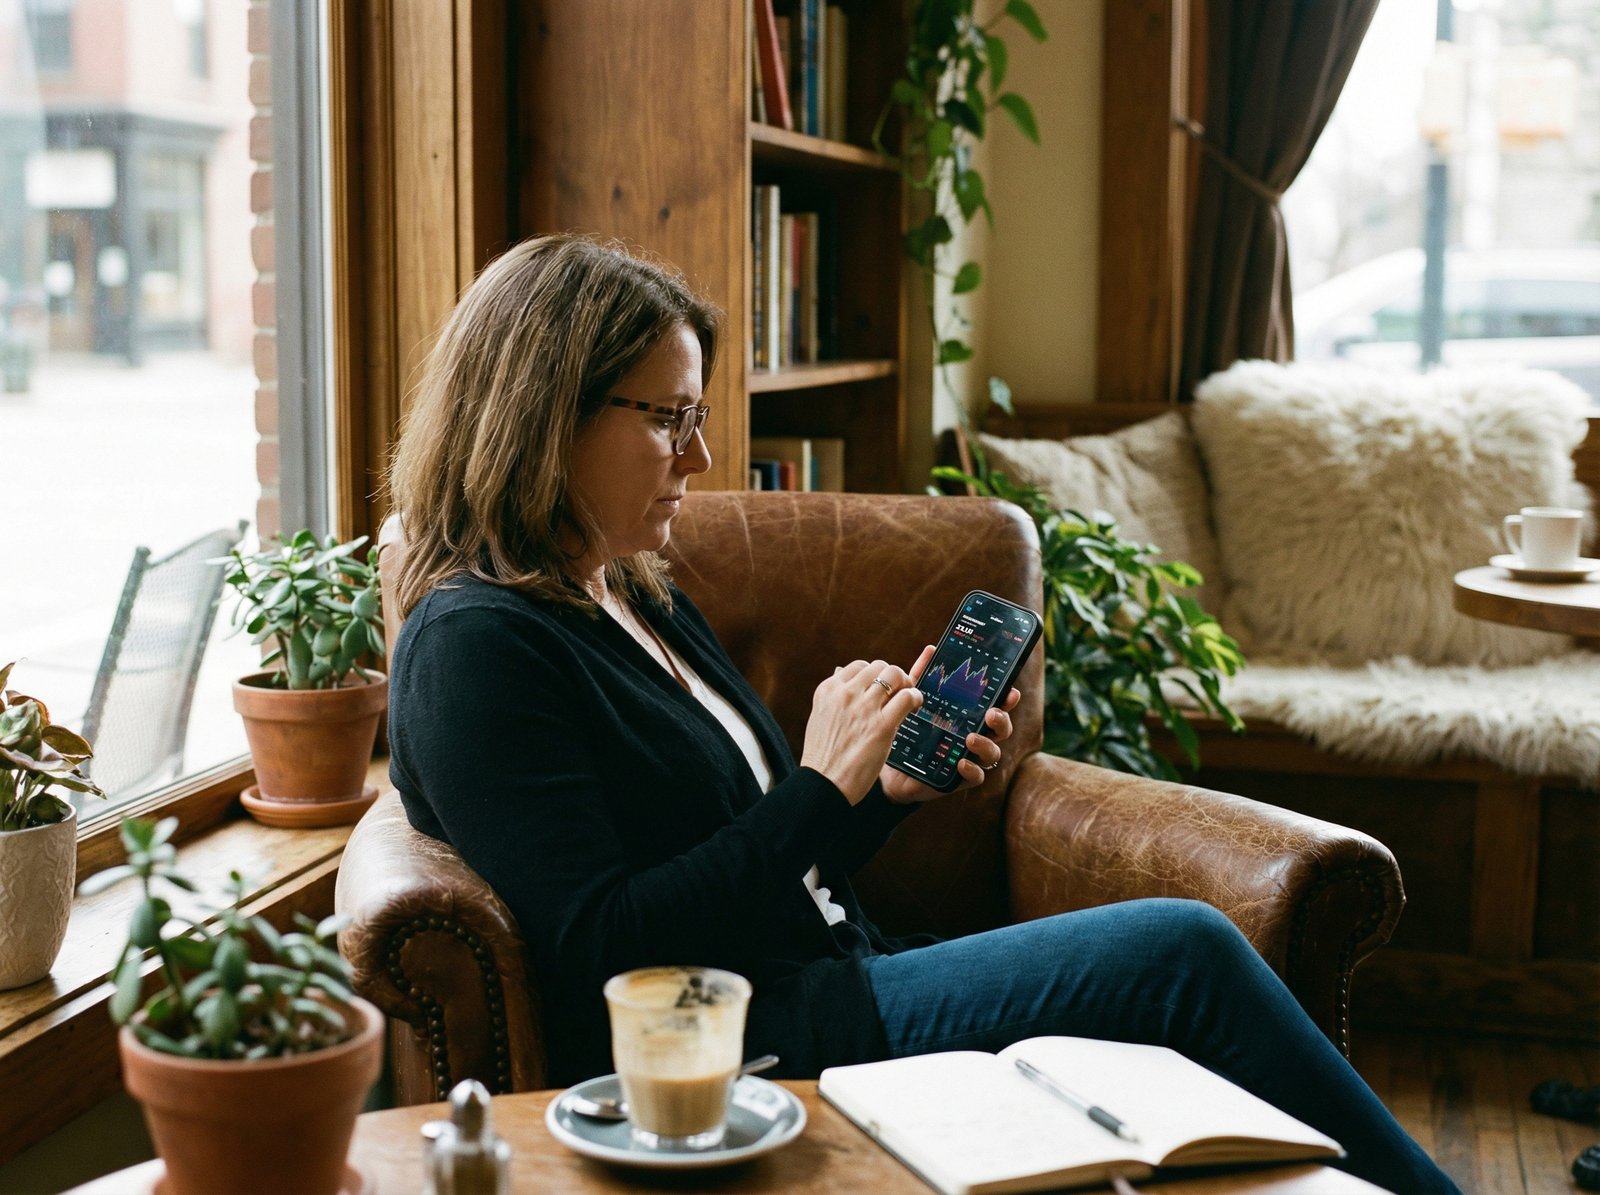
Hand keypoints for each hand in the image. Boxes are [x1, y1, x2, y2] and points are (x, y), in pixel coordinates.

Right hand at [800, 658, 923, 804]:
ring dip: (906, 684)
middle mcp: (845, 693)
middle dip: (892, 677)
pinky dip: (915, 698)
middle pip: (879, 666)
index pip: (859, 666)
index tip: (881, 689)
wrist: (823, 783)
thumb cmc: (824, 756)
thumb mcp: (821, 717)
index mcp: (828, 690)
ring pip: (895, 675)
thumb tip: (845, 676)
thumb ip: (835, 698)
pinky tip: (915, 707)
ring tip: (908, 698)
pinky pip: (907, 697)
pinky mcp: (882, 725)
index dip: (875, 676)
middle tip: (898, 692)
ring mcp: (864, 708)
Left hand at [880, 645, 1021, 804]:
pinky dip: (972, 770)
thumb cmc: (911, 730)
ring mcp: (970, 758)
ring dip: (987, 744)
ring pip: (993, 753)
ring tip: (971, 737)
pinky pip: (976, 777)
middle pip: (1002, 729)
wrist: (892, 766)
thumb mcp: (916, 702)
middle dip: (1002, 720)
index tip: (1011, 691)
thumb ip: (923, 677)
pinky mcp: (959, 779)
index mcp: (970, 717)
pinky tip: (961, 762)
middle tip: (991, 714)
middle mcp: (975, 736)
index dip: (1008, 699)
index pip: (996, 705)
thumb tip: (931, 649)